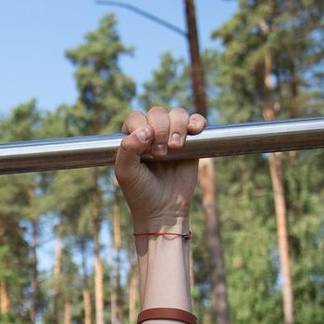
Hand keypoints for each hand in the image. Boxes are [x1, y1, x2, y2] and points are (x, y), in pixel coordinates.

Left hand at [114, 107, 206, 230]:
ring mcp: (171, 136)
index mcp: (132, 137)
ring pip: (178, 114)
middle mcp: (151, 133)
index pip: (136, 117)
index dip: (142, 128)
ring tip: (176, 148)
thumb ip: (127, 150)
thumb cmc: (140, 192)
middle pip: (158, 113)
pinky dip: (197, 121)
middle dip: (160, 130)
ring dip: (178, 127)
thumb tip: (144, 131)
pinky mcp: (191, 142)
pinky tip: (195, 131)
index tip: (146, 150)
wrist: (164, 210)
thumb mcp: (125, 173)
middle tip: (160, 155)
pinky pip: (196, 121)